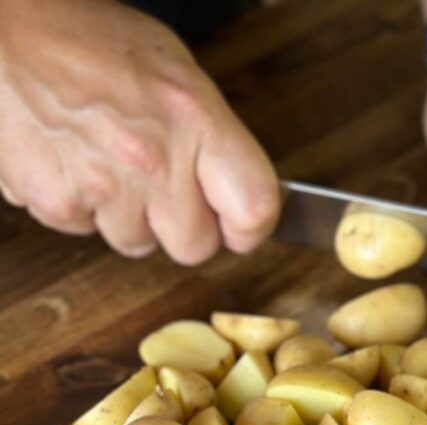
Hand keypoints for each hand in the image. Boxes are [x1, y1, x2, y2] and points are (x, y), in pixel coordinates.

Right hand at [0, 0, 278, 262]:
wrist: (6, 27)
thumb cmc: (88, 39)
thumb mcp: (175, 73)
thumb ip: (213, 140)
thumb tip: (236, 195)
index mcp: (194, 118)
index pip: (254, 210)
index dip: (249, 228)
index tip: (237, 225)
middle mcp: (153, 159)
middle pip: (195, 247)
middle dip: (182, 226)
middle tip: (160, 184)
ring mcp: (103, 186)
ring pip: (138, 244)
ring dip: (128, 216)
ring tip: (106, 160)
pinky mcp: (58, 204)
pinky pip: (86, 231)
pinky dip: (81, 206)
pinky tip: (72, 161)